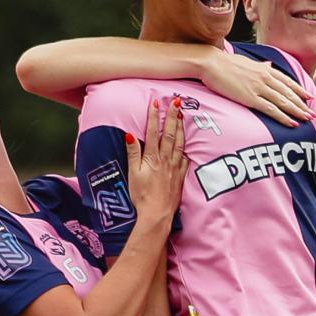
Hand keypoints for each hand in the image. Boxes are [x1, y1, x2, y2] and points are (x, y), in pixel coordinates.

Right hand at [125, 97, 187, 226]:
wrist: (157, 214)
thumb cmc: (142, 196)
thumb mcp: (133, 174)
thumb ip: (133, 153)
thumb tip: (130, 135)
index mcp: (153, 157)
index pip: (154, 132)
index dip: (154, 116)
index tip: (156, 102)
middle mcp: (165, 160)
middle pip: (170, 133)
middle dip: (172, 116)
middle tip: (175, 102)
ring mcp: (175, 167)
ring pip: (179, 143)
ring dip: (181, 128)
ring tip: (182, 116)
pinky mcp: (180, 177)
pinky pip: (184, 159)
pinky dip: (185, 149)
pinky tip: (186, 144)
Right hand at [201, 48, 311, 124]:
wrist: (211, 63)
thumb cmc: (225, 63)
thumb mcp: (247, 62)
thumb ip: (260, 66)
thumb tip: (269, 65)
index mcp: (265, 69)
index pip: (287, 81)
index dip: (300, 90)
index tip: (309, 97)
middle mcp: (266, 78)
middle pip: (289, 93)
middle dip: (302, 104)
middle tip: (313, 114)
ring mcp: (259, 88)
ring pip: (284, 102)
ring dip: (297, 112)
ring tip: (307, 119)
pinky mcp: (250, 98)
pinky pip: (271, 109)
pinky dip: (283, 117)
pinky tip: (291, 123)